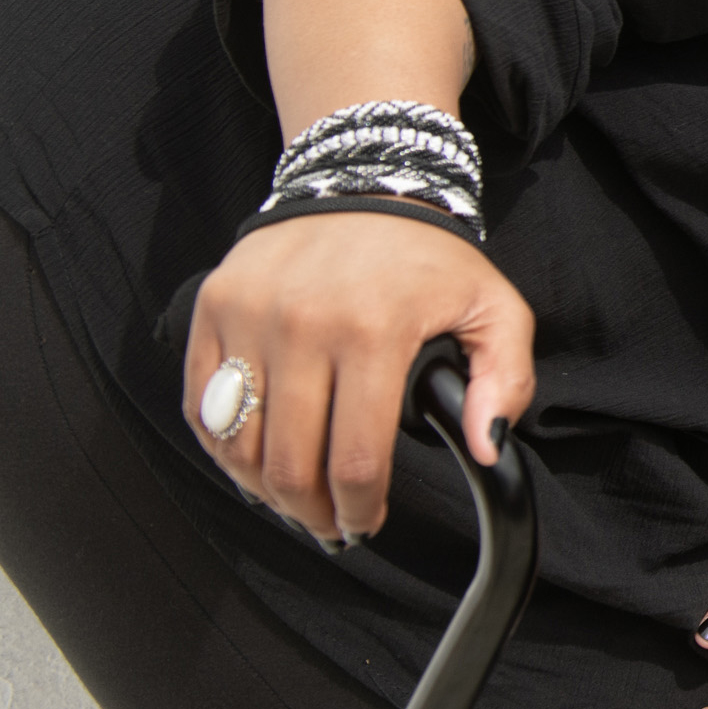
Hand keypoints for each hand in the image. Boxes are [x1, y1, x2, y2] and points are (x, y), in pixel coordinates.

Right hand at [182, 208, 534, 545]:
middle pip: (290, 464)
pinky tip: (253, 464)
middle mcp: (302, 326)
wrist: (364, 181)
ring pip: (238, 443)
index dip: (361, 509)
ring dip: (263, 490)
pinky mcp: (213, 309)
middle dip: (311, 514)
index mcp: (373, 332)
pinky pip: (202, 405)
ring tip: (293, 502)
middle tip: (331, 526)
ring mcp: (249, 317)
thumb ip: (505, 381)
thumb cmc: (429, 256)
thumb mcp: (496, 309)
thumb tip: (486, 449)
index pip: (356, 460)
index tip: (367, 523)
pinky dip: (223, 448)